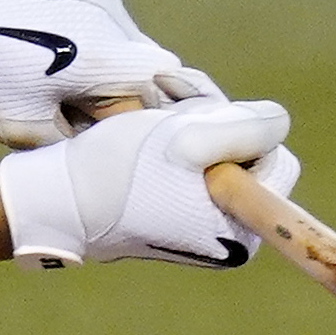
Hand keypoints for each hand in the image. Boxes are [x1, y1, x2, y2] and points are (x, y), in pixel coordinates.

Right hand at [0, 97, 299, 269]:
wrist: (56, 196)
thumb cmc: (125, 170)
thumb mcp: (195, 138)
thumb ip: (251, 128)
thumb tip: (279, 124)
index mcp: (241, 232)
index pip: (277, 161)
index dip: (243, 132)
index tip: (197, 129)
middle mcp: (224, 232)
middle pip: (245, 149)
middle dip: (212, 118)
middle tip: (172, 108)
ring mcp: (195, 216)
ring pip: (214, 143)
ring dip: (188, 112)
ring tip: (153, 102)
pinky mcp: (169, 200)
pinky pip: (188, 153)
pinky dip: (172, 127)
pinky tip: (148, 108)